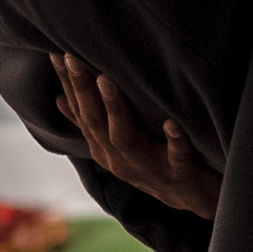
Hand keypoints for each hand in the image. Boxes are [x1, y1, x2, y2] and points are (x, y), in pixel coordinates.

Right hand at [50, 54, 222, 219]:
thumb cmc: (157, 161)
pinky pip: (176, 157)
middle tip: (74, 57)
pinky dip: (175, 141)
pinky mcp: (180, 174)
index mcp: (106, 149)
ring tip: (107, 80)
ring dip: (115, 109)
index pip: (81, 112)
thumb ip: (93, 122)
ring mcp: (149, 168)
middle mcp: (121, 160)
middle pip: (96, 122)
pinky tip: (173, 123)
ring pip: (125, 139)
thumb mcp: (121, 141)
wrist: (195, 198)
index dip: (68, 85)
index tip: (57, 53)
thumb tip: (59, 99)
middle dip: (82, 89)